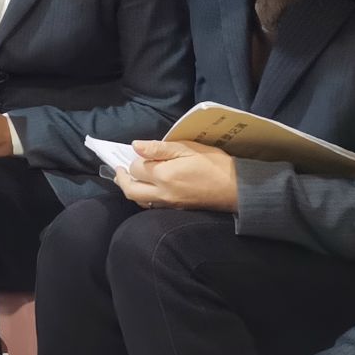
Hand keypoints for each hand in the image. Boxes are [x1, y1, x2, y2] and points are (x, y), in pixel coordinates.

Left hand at [113, 139, 238, 211]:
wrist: (236, 188)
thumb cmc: (214, 163)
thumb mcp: (188, 149)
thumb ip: (159, 148)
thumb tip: (135, 146)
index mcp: (164, 175)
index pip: (136, 168)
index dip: (136, 159)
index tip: (141, 153)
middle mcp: (162, 193)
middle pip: (130, 190)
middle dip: (122, 178)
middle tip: (118, 169)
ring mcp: (168, 204)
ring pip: (139, 200)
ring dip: (130, 189)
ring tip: (127, 177)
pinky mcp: (175, 209)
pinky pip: (151, 206)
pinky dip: (142, 197)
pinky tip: (145, 188)